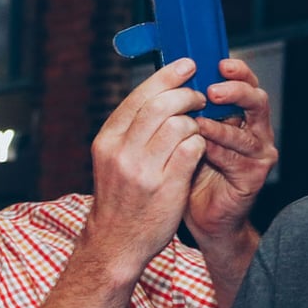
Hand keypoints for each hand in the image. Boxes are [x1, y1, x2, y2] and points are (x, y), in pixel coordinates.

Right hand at [87, 58, 206, 267]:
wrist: (116, 242)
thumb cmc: (120, 198)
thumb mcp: (112, 160)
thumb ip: (130, 131)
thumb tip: (159, 95)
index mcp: (106, 141)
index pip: (137, 98)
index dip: (165, 77)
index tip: (186, 65)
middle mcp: (121, 152)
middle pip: (160, 105)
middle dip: (186, 94)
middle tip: (199, 96)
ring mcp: (143, 169)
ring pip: (179, 124)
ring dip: (196, 120)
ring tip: (199, 125)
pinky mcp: (166, 185)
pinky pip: (192, 148)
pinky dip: (200, 143)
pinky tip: (199, 148)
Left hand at [185, 59, 277, 241]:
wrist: (191, 213)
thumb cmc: (181, 171)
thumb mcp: (176, 135)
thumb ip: (176, 112)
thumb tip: (160, 81)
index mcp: (234, 112)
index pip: (240, 83)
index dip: (233, 71)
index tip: (215, 63)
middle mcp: (251, 128)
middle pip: (255, 99)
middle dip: (235, 90)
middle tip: (212, 89)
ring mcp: (257, 151)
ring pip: (248, 129)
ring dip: (221, 123)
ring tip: (199, 119)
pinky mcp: (254, 175)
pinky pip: (237, 158)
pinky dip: (218, 150)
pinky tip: (201, 146)